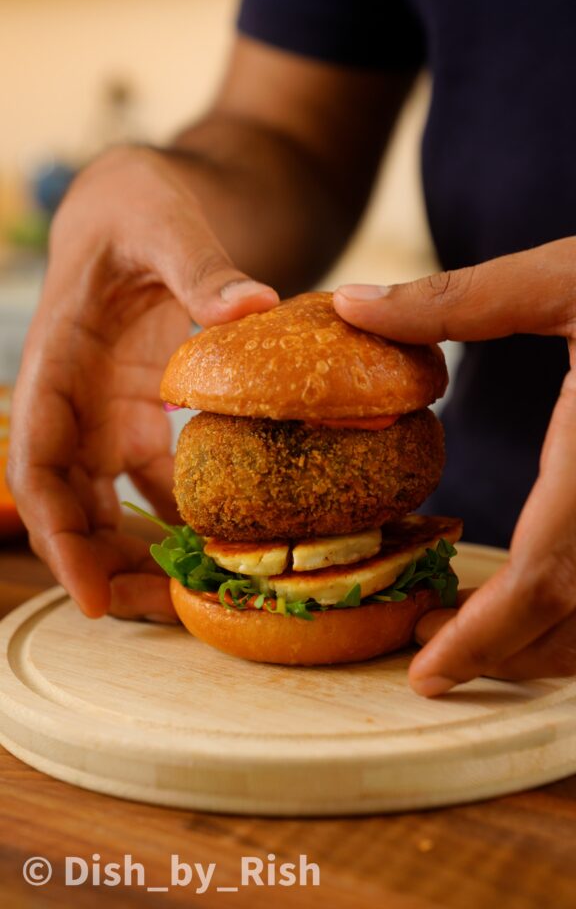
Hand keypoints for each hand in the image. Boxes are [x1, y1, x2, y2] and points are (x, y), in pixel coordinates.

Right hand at [8, 145, 277, 619]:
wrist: (141, 198)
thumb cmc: (137, 202)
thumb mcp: (163, 220)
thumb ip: (201, 266)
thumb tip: (253, 307)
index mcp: (58, 361)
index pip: (39, 461)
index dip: (56, 531)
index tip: (90, 594)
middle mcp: (76, 399)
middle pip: (73, 502)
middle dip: (102, 564)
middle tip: (158, 621)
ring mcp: (111, 411)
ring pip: (113, 501)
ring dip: (142, 552)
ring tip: (193, 602)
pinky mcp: (148, 412)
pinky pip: (159, 479)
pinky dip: (184, 515)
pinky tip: (228, 545)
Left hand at [334, 237, 575, 693]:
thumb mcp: (563, 277)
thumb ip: (456, 300)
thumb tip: (349, 304)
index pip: (543, 578)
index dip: (483, 637)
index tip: (426, 672)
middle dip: (502, 650)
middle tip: (428, 653)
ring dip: (547, 642)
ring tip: (475, 631)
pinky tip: (546, 590)